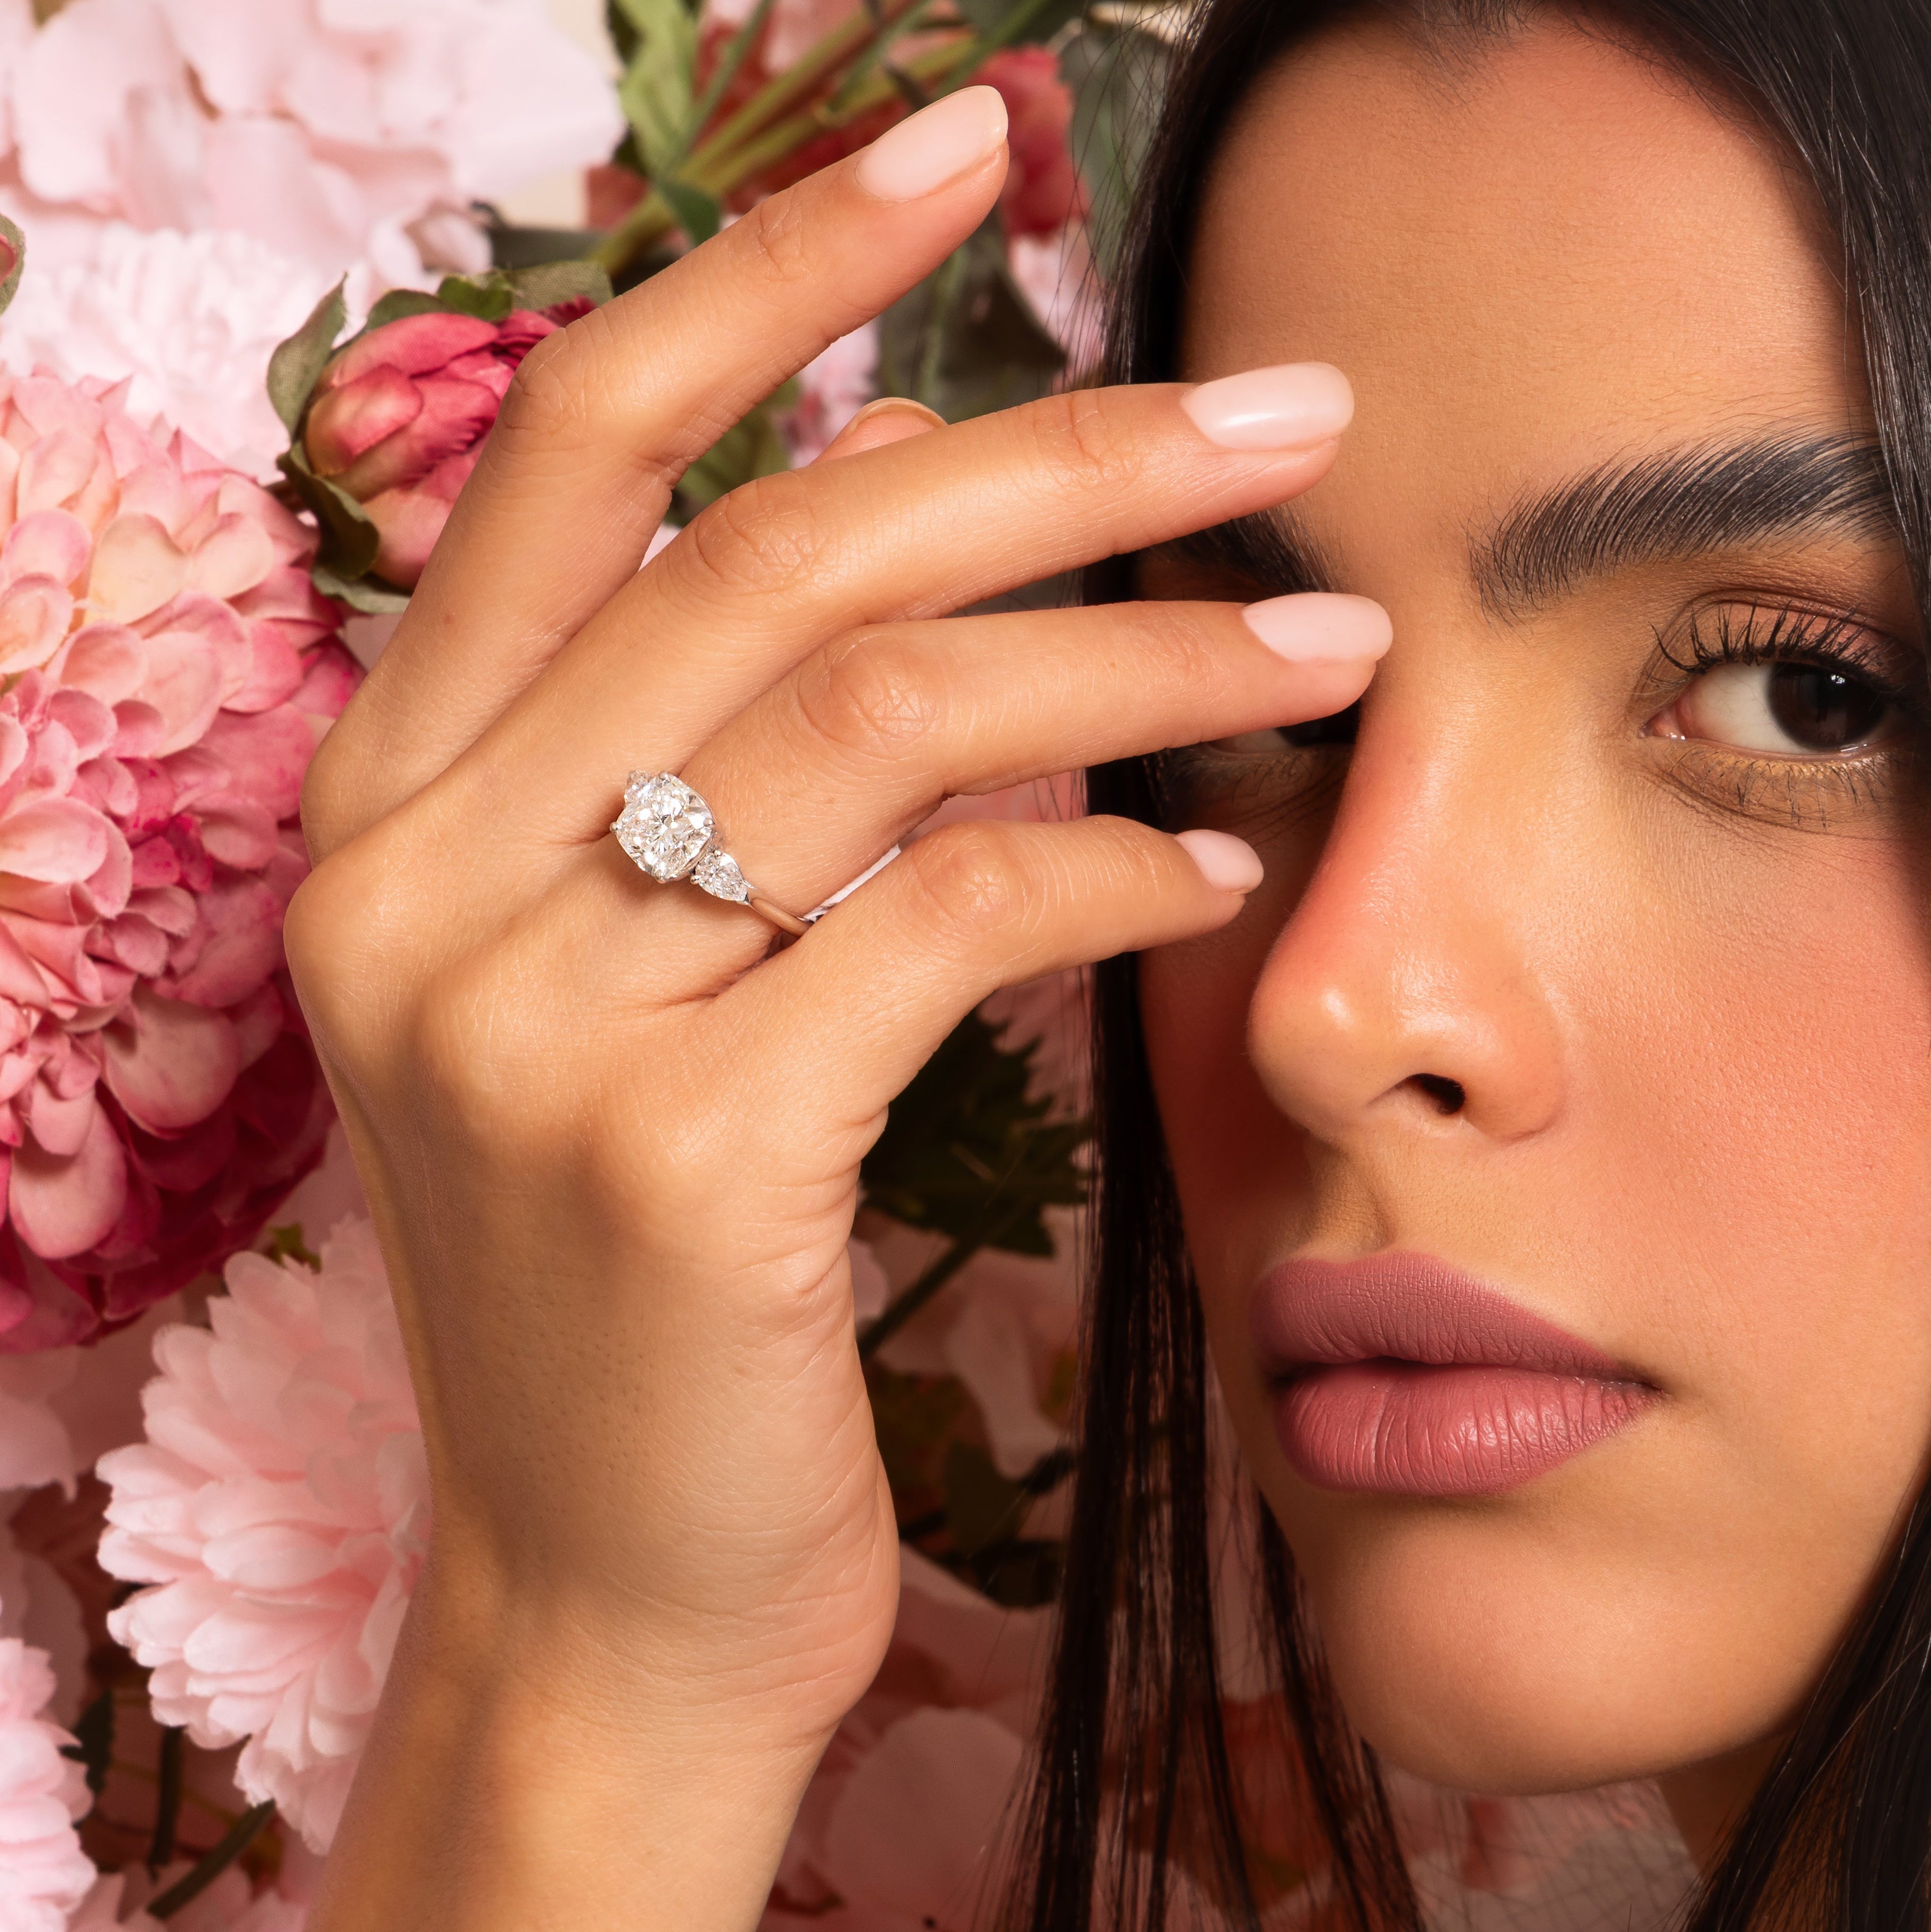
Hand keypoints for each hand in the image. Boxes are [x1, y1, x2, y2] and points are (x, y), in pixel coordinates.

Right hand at [288, 85, 1382, 1928]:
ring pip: (890, 722)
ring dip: (1148, 663)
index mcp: (393, 811)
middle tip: (1283, 413)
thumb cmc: (652, 1289)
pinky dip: (1118, 867)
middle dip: (1064, 457)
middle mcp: (422, 888)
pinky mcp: (681, 1163)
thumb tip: (932, 517)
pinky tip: (1222, 869)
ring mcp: (530, 1024)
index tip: (967, 148)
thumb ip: (735, 759)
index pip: (580, 449)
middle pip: (784, 558)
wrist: (610, 1592)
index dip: (776, 274)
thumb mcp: (641, 990)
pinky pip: (953, 919)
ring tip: (1329, 654)